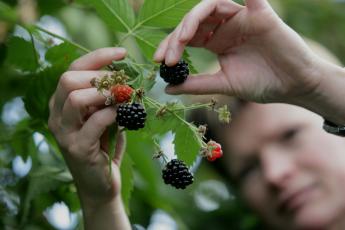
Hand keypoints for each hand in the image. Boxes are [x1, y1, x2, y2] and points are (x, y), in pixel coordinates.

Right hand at [48, 47, 126, 205]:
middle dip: (99, 76)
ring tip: (124, 98)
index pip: (72, 69)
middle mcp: (56, 116)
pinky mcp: (77, 148)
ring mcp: (64, 133)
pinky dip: (113, 113)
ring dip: (105, 93)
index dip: (97, 57)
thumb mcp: (105, 117)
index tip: (122, 53)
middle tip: (123, 83)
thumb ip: (108, 98)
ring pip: (75, 98)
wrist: (101, 184)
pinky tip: (124, 115)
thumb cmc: (104, 147)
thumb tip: (125, 74)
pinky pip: (95, 122)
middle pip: (68, 79)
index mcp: (61, 103)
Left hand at [154, 0, 322, 103]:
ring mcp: (241, 18)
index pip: (188, 37)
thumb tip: (167, 88)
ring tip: (181, 40)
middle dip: (175, 37)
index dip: (170, 46)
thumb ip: (196, 84)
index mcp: (216, 42)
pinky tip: (215, 0)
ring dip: (191, 20)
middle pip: (193, 22)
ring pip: (209, 7)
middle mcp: (225, 27)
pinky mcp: (259, 13)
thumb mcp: (223, 84)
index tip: (158, 62)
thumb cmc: (261, 84)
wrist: (292, 86)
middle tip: (165, 57)